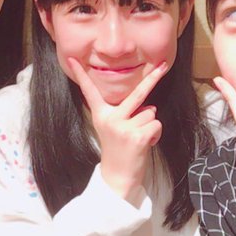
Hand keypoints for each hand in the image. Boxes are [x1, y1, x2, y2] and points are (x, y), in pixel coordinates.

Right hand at [68, 58, 166, 203]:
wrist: (118, 177)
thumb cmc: (119, 151)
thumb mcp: (113, 129)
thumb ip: (124, 113)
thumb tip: (150, 105)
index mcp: (101, 115)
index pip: (89, 92)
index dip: (81, 75)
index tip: (72, 58)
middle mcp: (110, 118)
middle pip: (136, 94)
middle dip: (152, 78)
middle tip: (163, 65)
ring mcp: (123, 127)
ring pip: (151, 112)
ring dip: (150, 124)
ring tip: (139, 137)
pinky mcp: (137, 136)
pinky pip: (156, 124)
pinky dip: (155, 134)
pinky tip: (145, 144)